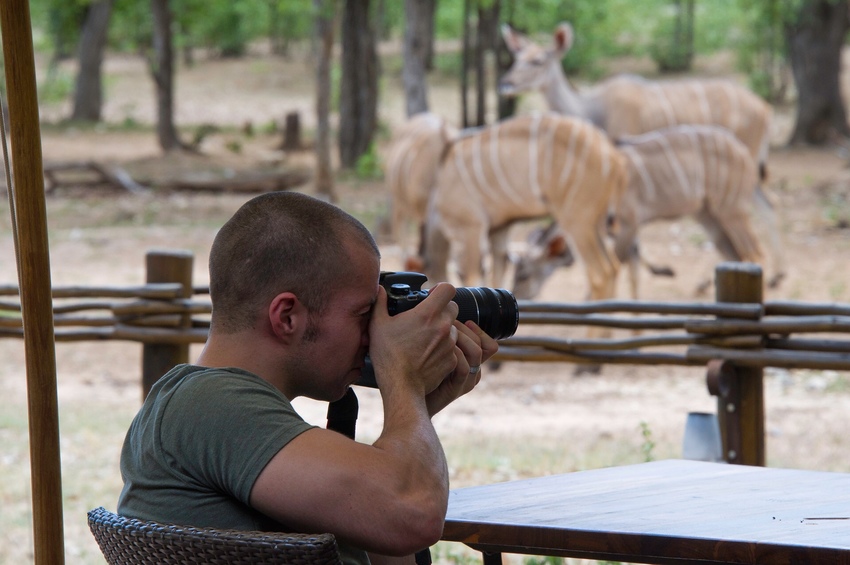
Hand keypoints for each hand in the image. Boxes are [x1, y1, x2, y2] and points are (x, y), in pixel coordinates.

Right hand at [368, 282, 460, 399]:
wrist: (401, 386)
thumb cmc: (388, 355)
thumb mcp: (378, 325)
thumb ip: (380, 303)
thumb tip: (380, 289)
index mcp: (427, 314)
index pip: (448, 289)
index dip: (441, 289)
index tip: (433, 295)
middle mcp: (443, 326)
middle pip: (453, 308)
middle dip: (442, 309)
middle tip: (427, 317)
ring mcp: (450, 344)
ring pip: (454, 328)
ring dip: (444, 329)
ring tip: (426, 338)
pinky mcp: (452, 359)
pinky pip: (453, 347)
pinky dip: (444, 348)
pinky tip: (429, 353)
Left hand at [425, 319, 498, 415]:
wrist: (407, 400)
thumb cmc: (416, 372)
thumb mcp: (431, 350)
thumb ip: (440, 336)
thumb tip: (441, 313)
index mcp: (471, 363)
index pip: (490, 345)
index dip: (479, 331)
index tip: (463, 321)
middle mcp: (472, 373)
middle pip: (485, 346)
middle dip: (465, 330)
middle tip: (447, 324)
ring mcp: (465, 382)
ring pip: (476, 352)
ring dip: (460, 337)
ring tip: (443, 333)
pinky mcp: (455, 389)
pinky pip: (463, 366)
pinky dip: (453, 353)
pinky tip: (438, 347)